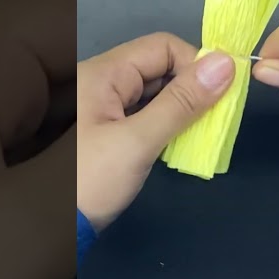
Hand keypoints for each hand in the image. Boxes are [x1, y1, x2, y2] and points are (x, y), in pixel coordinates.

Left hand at [77, 33, 234, 231]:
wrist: (53, 231)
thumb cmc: (90, 182)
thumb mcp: (138, 141)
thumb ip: (182, 102)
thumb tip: (226, 63)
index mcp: (104, 73)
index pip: (162, 47)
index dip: (194, 64)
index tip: (219, 94)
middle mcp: (103, 81)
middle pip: (160, 67)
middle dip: (192, 88)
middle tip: (216, 117)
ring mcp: (105, 106)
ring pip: (156, 92)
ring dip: (182, 107)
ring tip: (203, 131)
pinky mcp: (110, 129)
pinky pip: (147, 112)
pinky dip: (168, 122)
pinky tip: (182, 141)